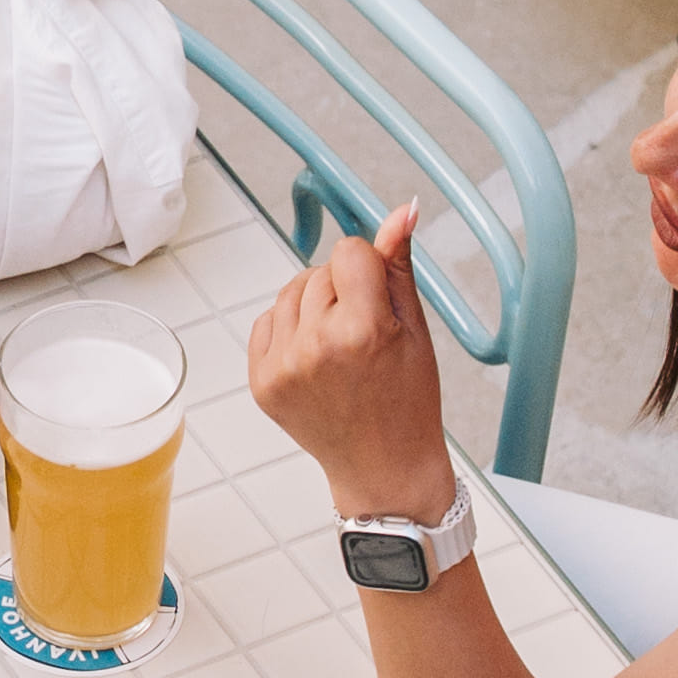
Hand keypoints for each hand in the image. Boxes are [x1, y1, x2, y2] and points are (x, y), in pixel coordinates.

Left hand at [247, 199, 451, 519]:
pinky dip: (289, 328)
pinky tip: (316, 356)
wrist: (383, 467)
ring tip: (340, 344)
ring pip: (290, 292)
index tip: (379, 301)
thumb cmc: (407, 403)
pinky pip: (266, 321)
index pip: (350, 251)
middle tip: (364, 333)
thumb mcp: (415, 329)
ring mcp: (283, 367)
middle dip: (342, 290)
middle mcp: (316, 347)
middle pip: (319, 270)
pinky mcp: (261, 381)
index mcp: (362, 330)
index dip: (369, 269)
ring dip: (313, 305)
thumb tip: (403, 210)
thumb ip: (398, 264)